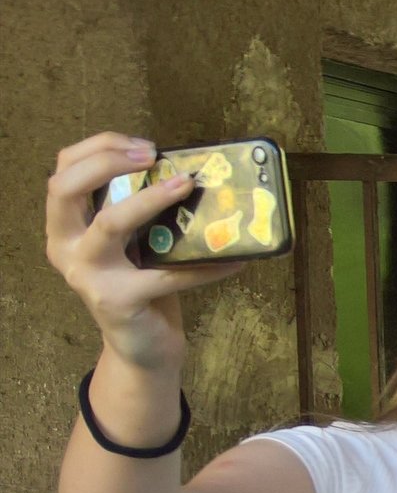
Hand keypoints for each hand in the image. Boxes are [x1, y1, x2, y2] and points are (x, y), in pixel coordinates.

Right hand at [45, 134, 244, 369]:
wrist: (141, 347)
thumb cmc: (141, 286)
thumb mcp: (131, 243)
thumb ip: (135, 210)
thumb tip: (183, 170)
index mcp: (63, 226)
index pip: (63, 170)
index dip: (98, 148)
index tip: (144, 146)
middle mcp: (64, 247)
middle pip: (66, 187)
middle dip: (107, 162)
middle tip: (153, 156)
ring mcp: (87, 275)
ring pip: (111, 223)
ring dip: (151, 199)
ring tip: (187, 185)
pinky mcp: (118, 300)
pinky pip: (167, 276)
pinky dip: (206, 267)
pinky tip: (236, 260)